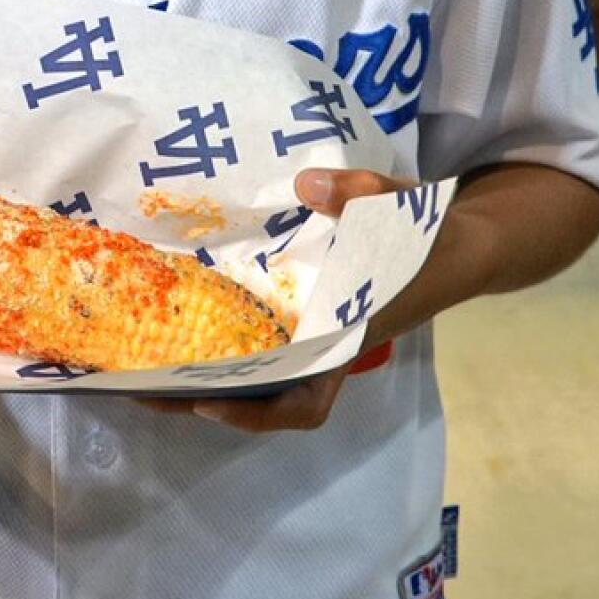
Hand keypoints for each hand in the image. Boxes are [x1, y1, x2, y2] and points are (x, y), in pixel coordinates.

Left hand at [140, 165, 412, 432]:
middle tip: (142, 390)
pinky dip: (220, 346)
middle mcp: (326, 350)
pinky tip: (179, 328)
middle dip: (205, 399)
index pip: (307, 402)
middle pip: (263, 398)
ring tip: (142, 369)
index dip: (259, 414)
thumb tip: (306, 184)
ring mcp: (313, 337)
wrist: (457, 246)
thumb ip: (361, 195)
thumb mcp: (402, 207)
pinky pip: (258, 345)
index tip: (211, 405)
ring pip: (255, 376)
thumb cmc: (430, 237)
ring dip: (204, 378)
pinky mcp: (304, 318)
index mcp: (348, 340)